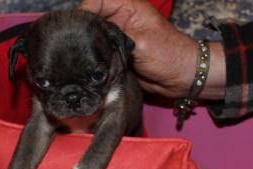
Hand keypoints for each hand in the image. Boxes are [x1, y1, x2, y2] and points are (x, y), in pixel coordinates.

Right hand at [79, 0, 224, 99]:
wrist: (181, 77)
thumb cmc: (169, 54)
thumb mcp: (141, 42)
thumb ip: (114, 38)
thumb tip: (89, 41)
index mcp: (126, 6)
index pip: (95, 1)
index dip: (83, 12)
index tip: (74, 29)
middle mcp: (119, 19)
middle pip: (90, 20)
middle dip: (80, 33)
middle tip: (70, 47)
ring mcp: (116, 38)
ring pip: (92, 39)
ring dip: (85, 49)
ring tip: (75, 59)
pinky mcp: (115, 55)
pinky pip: (98, 55)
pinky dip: (92, 61)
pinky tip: (84, 68)